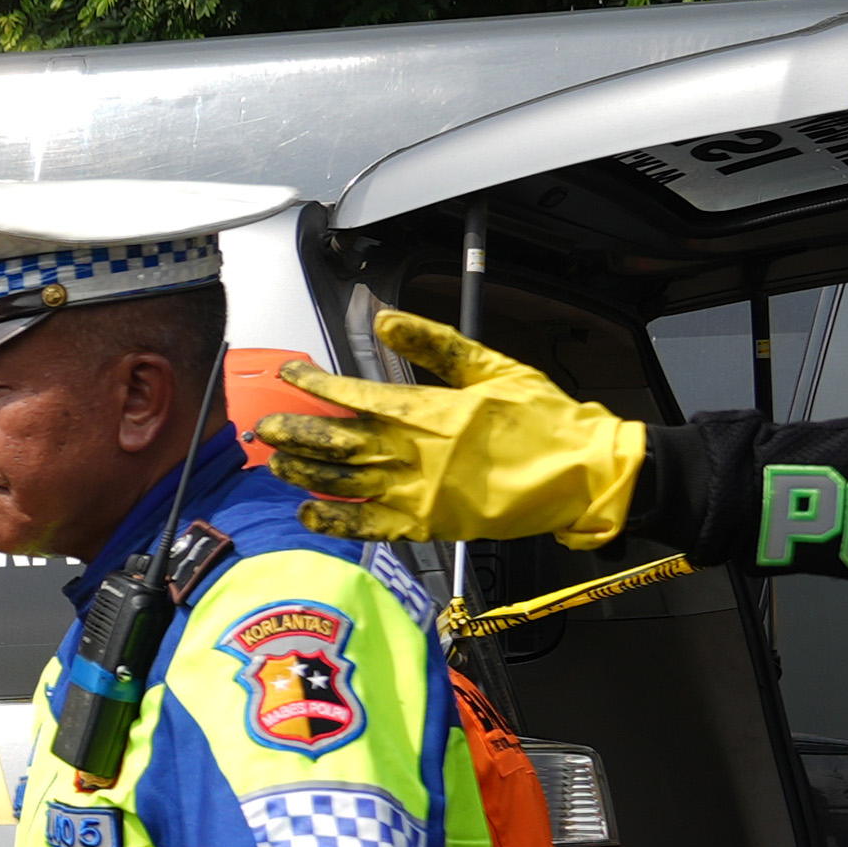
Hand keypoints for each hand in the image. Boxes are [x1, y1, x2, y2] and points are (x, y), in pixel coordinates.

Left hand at [256, 314, 646, 546]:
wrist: (582, 473)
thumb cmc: (544, 418)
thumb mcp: (491, 366)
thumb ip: (433, 343)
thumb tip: (385, 319)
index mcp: (430, 411)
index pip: (354, 394)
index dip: (315, 385)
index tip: (290, 375)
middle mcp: (416, 454)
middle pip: (337, 443)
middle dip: (296, 434)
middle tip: (264, 429)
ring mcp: (420, 494)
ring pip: (345, 483)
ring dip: (306, 473)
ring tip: (278, 464)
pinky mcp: (431, 526)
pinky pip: (371, 527)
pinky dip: (336, 520)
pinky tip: (310, 511)